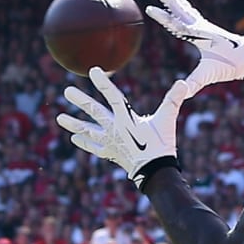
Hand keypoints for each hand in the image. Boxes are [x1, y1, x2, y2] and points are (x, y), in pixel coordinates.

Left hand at [57, 69, 189, 189]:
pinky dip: (84, 143)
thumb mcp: (168, 120)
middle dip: (80, 100)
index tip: (93, 71)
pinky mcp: (110, 153)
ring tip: (59, 118)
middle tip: (66, 91)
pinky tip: (74, 137)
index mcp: (127, 118)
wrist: (155, 172)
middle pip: (94, 111)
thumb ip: (174, 100)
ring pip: (88, 130)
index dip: (103, 83)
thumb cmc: (161, 144)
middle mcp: (114, 128)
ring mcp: (110, 142)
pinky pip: (94, 148)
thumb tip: (184, 83)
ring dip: (73, 123)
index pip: (113, 96)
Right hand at [145, 0, 243, 94]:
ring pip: (185, 8)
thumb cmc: (229, 65)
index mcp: (199, 36)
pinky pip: (192, 14)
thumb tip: (182, 93)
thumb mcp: (210, 75)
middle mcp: (200, 27)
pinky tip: (181, 5)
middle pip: (180, 9)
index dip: (162, 17)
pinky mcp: (207, 28)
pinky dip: (183, 7)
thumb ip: (195, 83)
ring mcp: (204, 26)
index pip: (176, 24)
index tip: (149, 9)